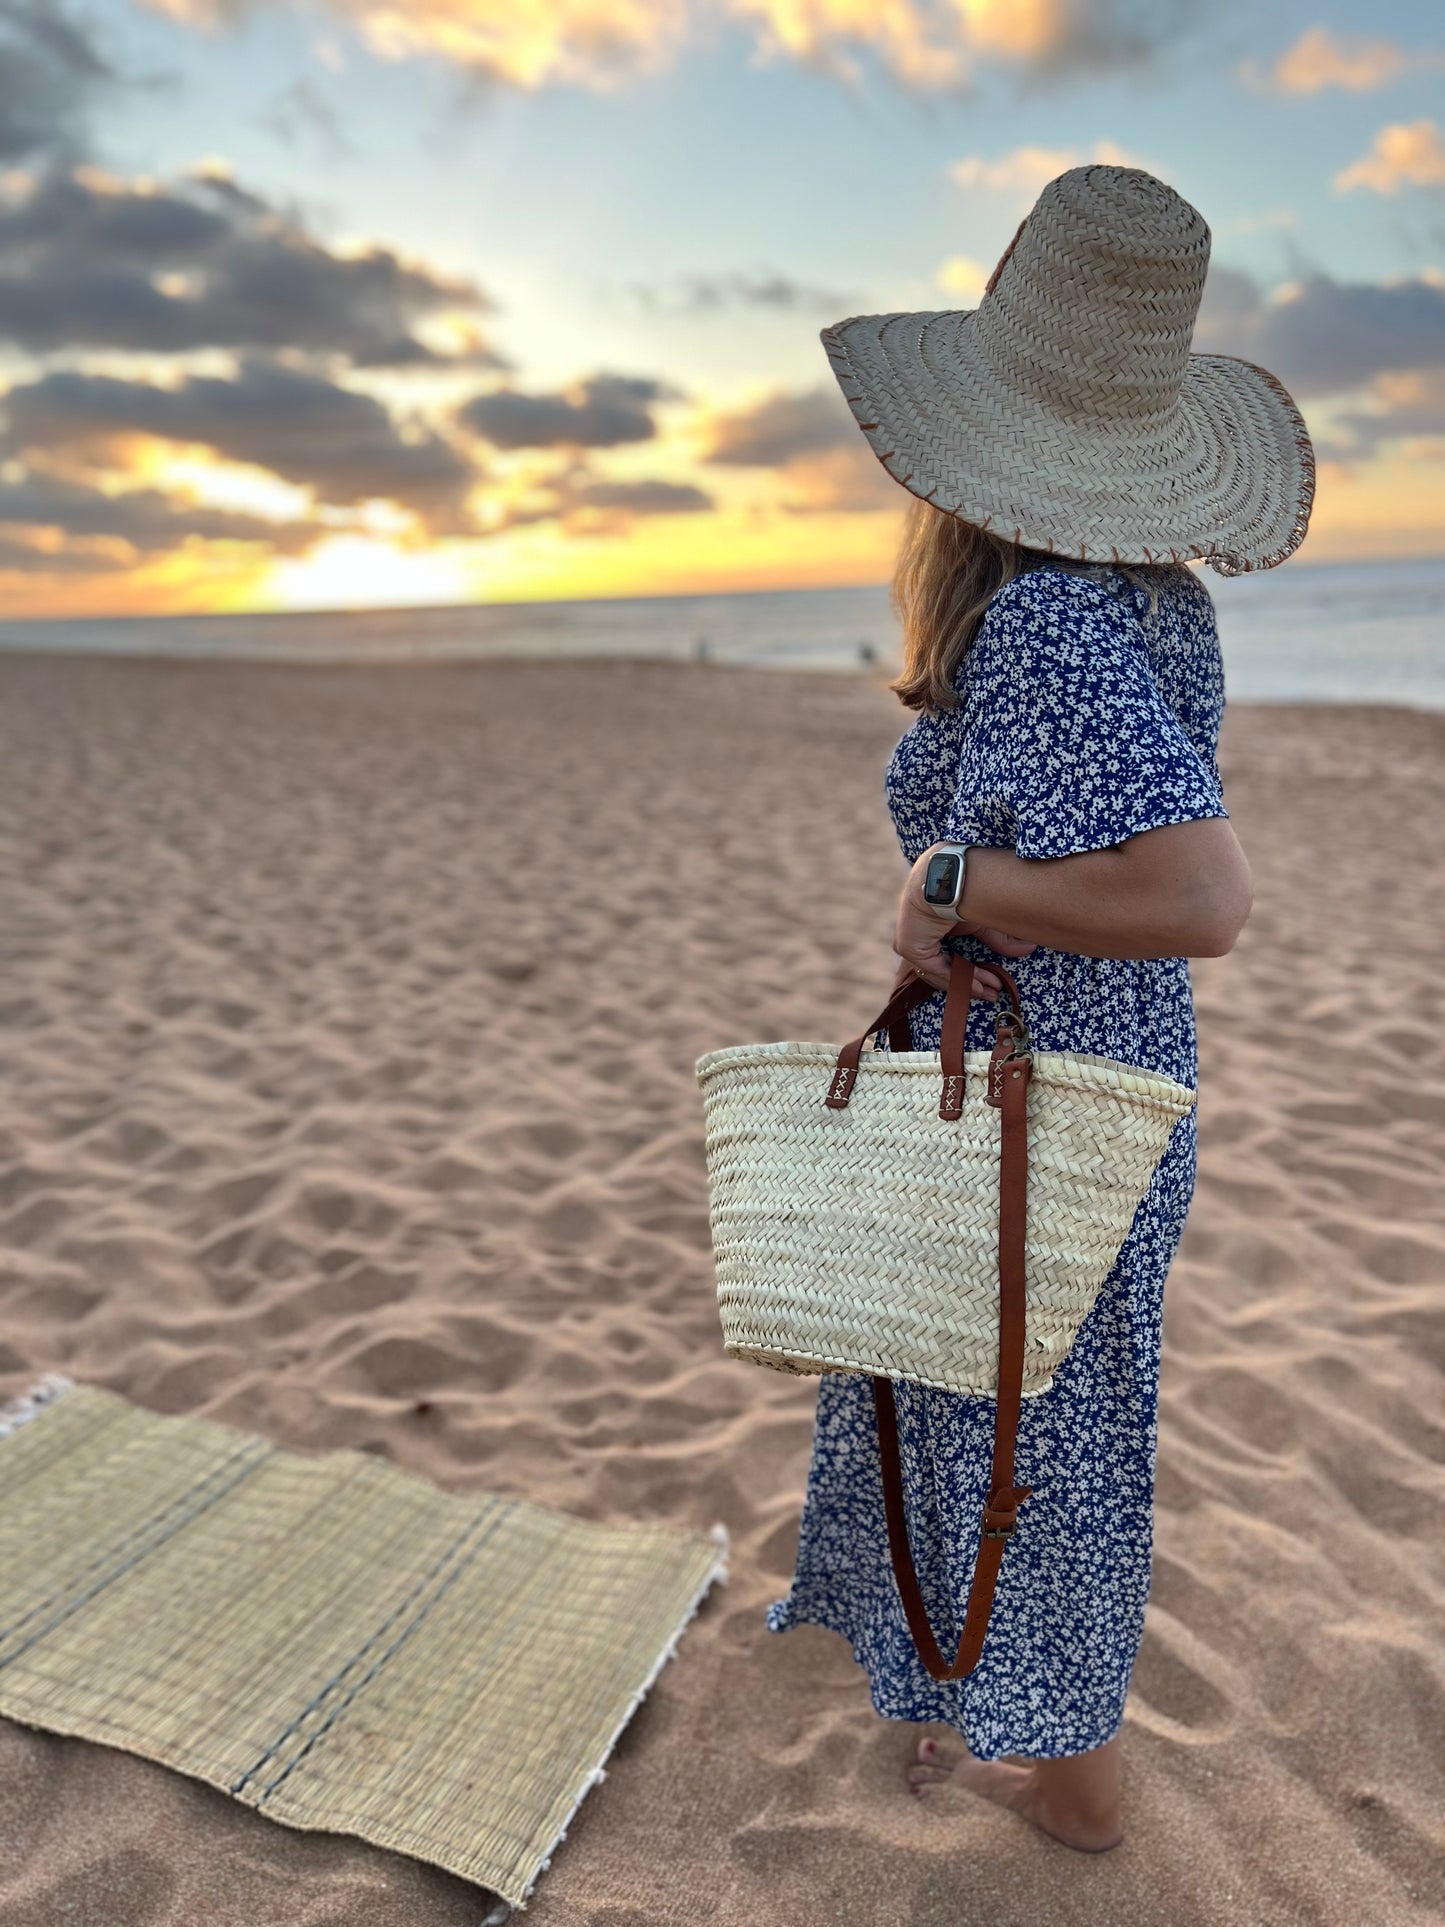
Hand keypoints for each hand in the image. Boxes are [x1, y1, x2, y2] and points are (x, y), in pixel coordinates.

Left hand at [892, 847, 1036, 994]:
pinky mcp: (909, 946)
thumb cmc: (966, 888)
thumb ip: (998, 939)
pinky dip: (958, 979)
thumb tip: (1028, 949)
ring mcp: (909, 941)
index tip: (992, 984)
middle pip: (942, 969)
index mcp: (927, 928)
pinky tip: (979, 985)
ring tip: (991, 990)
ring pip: (939, 972)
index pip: (944, 959)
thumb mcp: (983, 920)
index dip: (969, 974)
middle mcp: (916, 935)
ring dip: (967, 983)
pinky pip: (935, 969)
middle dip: (969, 983)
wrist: (953, 876)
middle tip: (992, 993)